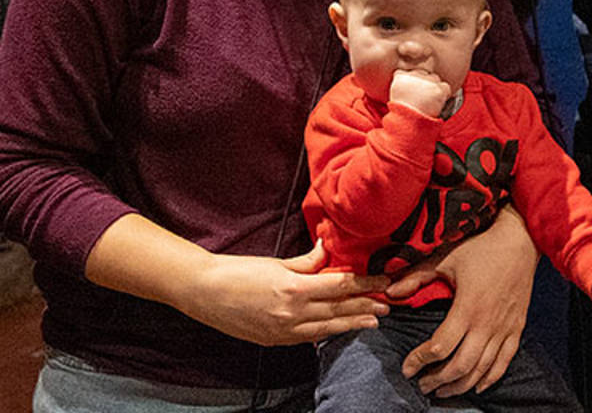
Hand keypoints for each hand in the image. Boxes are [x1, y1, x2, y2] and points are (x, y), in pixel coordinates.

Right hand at [176, 240, 388, 345]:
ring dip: (352, 324)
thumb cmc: (237, 272)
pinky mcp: (275, 340)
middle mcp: (293, 314)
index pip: (341, 287)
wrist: (203, 292)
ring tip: (372, 322)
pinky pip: (309, 337)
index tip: (383, 281)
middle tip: (387, 305)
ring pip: (328, 328)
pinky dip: (327, 332)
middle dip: (365, 308)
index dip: (366, 285)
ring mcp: (284, 331)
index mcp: (295, 289)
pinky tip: (339, 328)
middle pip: (339, 310)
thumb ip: (306, 261)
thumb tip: (328, 251)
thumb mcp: (276, 262)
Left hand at [387, 206, 537, 394]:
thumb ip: (416, 277)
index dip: (420, 360)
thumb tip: (390, 292)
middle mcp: (487, 323)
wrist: (520, 241)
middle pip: (461, 366)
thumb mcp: (445, 258)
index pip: (440, 346)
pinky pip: (503, 362)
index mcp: (468, 307)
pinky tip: (476, 386)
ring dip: (460, 385)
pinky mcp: (516, 328)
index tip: (407, 368)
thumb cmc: (480, 248)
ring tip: (442, 391)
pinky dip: (489, 378)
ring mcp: (504, 328)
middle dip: (438, 380)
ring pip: (481, 369)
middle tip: (422, 385)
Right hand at [389, 68, 452, 116]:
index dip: (410, 81)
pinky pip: (446, 87)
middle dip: (423, 83)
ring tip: (428, 101)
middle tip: (421, 98)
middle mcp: (414, 75)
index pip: (406, 72)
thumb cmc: (402, 113)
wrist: (409, 124)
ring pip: (435, 78)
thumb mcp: (395, 96)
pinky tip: (437, 103)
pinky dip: (444, 95)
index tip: (410, 92)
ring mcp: (427, 81)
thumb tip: (412, 80)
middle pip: (423, 73)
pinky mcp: (438, 89)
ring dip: (434, 87)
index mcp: (400, 76)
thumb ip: (403, 85)